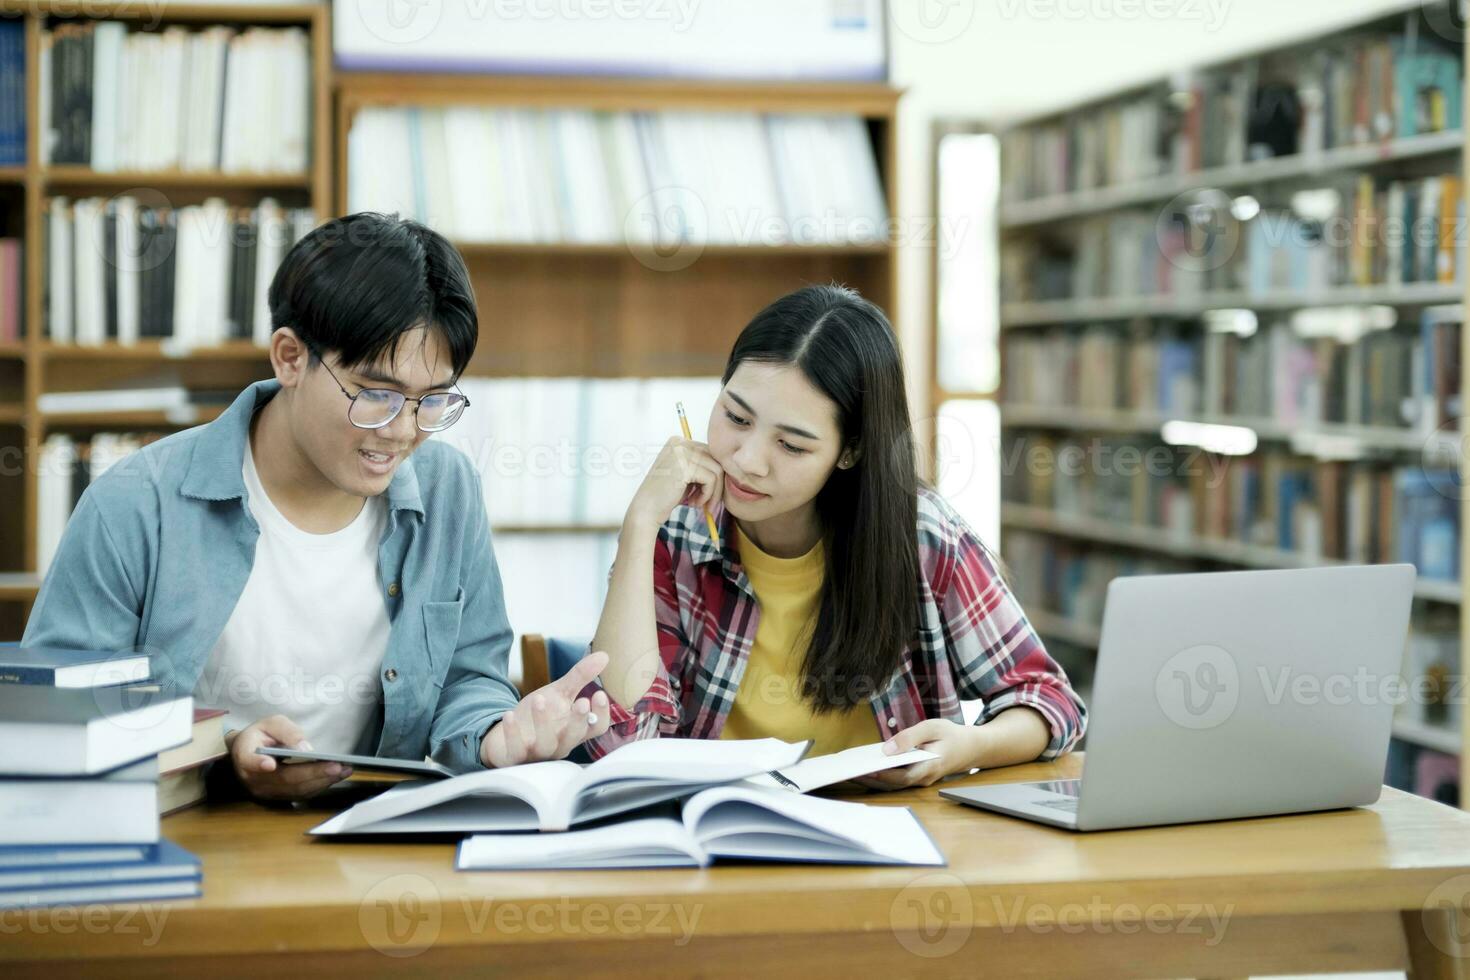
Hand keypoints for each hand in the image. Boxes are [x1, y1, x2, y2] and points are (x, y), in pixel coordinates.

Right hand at [227, 714, 351, 800]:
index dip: (258, 764)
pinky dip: (319, 786)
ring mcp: (264, 791)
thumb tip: (305, 748)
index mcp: (244, 754)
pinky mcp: (276, 797)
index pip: (248, 761)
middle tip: (337, 766)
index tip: (269, 764)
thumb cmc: (261, 734)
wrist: (248, 751)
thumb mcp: (272, 723)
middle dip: (312, 773)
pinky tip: (335, 776)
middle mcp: (252, 778)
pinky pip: (299, 794)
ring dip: (321, 782)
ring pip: (294, 790)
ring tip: (344, 771)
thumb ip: (286, 732)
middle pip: (283, 779)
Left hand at [480, 651, 613, 767]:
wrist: (507, 738)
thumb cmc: (540, 717)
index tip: (599, 694)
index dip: (600, 714)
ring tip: (539, 698)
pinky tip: (510, 714)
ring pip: (546, 744)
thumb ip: (580, 677)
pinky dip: (513, 733)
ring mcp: (538, 753)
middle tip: (581, 702)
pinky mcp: (516, 757)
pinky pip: (516, 749)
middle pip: (575, 737)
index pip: (596, 727)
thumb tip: (604, 655)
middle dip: (578, 720)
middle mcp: (561, 744)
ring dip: (543, 722)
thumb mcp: (559, 694)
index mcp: (575, 730)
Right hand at [625, 436, 723, 529]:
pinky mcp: (685, 466)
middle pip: (716, 459)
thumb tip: (730, 466)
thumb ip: (703, 466)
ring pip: (717, 470)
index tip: (707, 494)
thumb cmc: (666, 496)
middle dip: (717, 483)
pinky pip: (711, 479)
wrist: (646, 511)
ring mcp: (681, 452)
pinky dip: (708, 494)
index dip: (714, 475)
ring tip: (700, 503)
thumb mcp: (686, 476)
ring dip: (713, 491)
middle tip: (709, 502)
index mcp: (678, 442)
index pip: (710, 453)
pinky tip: (694, 503)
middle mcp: (680, 442)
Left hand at [853, 719, 985, 790]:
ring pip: (893, 784)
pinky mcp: (916, 777)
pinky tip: (866, 766)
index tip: (863, 770)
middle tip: (848, 771)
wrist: (972, 747)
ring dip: (873, 779)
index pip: (901, 777)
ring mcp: (920, 781)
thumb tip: (887, 749)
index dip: (881, 775)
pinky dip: (881, 775)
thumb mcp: (932, 727)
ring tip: (851, 769)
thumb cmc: (952, 735)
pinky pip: (896, 779)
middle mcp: (923, 779)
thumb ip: (910, 737)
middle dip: (870, 779)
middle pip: (893, 784)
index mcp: (929, 767)